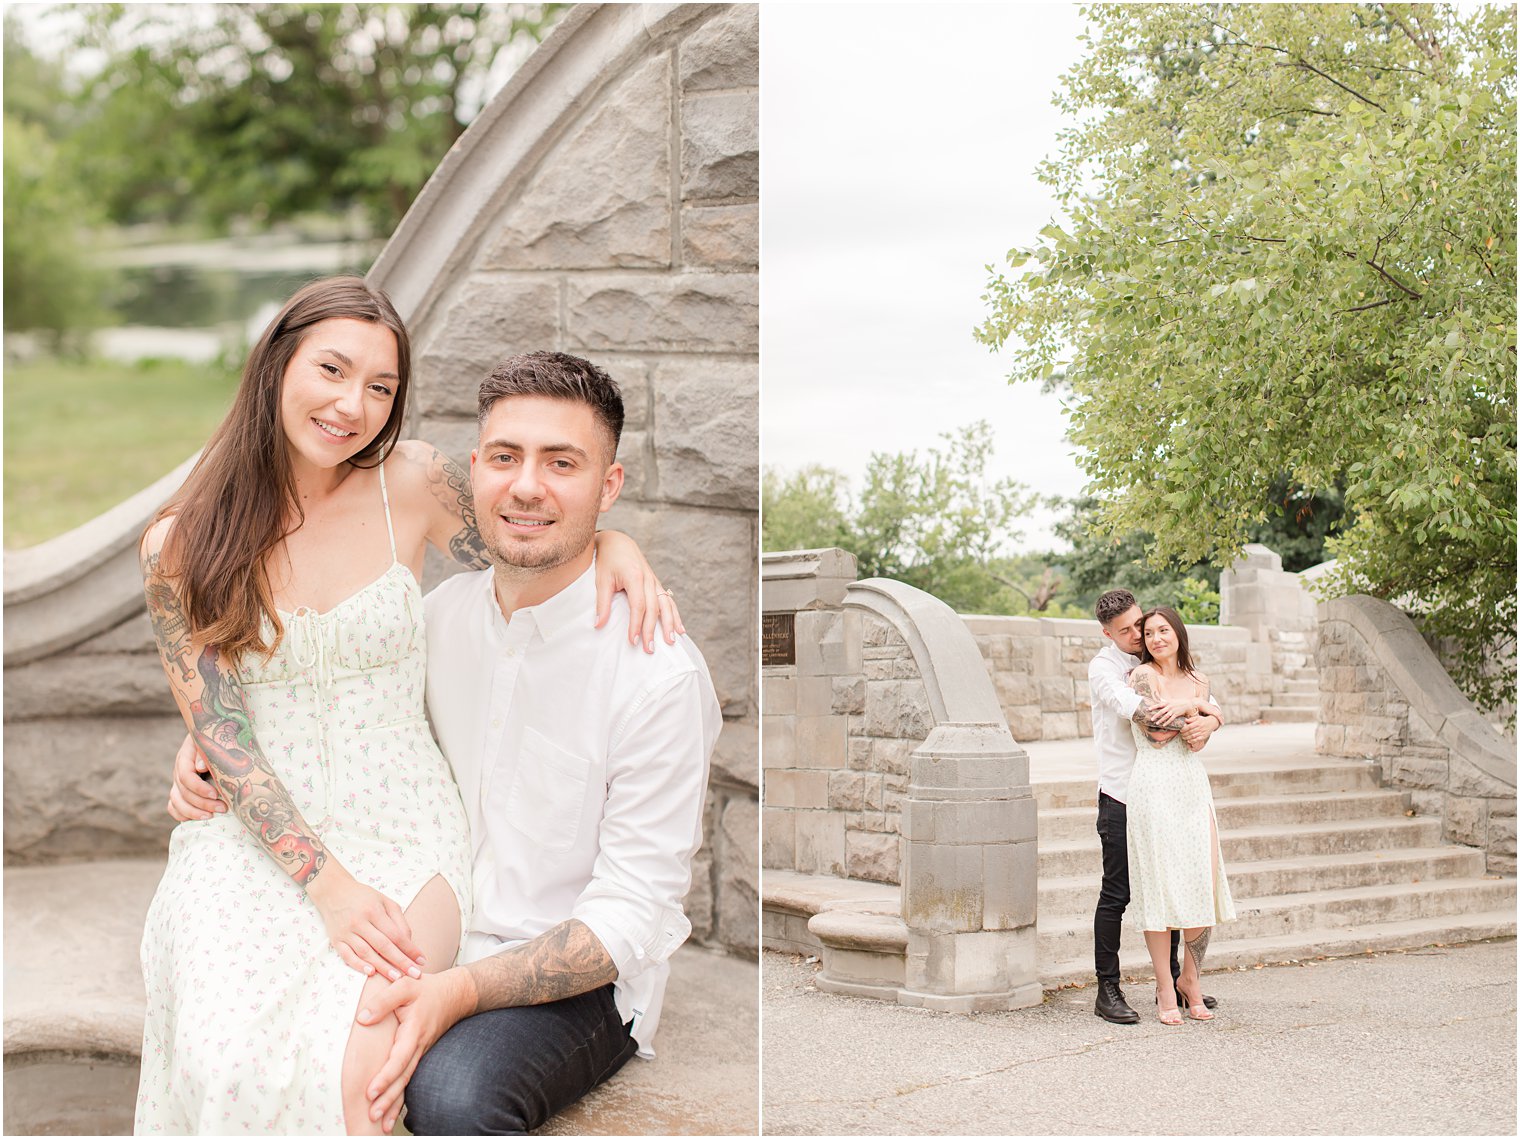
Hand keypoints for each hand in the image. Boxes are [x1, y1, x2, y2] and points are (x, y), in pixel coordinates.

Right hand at [167, 733, 225, 820]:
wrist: (212, 739)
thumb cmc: (216, 739)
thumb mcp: (212, 740)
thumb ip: (206, 753)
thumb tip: (200, 767)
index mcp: (185, 757)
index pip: (186, 776)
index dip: (199, 788)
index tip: (215, 794)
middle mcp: (178, 770)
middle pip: (183, 792)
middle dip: (202, 803)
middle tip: (222, 808)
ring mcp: (178, 782)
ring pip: (176, 801)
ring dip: (192, 812)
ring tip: (211, 816)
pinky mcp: (180, 790)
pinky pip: (173, 805)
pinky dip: (181, 814)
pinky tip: (196, 819)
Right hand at [306, 867, 426, 981]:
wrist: (333, 892)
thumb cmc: (364, 897)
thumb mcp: (385, 901)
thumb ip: (398, 920)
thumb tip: (409, 941)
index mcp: (374, 911)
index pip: (396, 934)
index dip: (410, 949)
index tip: (422, 960)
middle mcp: (360, 922)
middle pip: (383, 946)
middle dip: (400, 962)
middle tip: (414, 974)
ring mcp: (346, 932)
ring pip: (366, 953)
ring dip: (382, 967)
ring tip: (396, 978)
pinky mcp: (335, 940)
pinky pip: (347, 956)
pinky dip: (358, 965)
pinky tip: (370, 973)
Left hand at [356, 968, 476, 1131]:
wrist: (455, 994)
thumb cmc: (427, 989)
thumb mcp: (405, 986)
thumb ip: (383, 1001)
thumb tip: (362, 1018)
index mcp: (414, 1032)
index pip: (399, 1059)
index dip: (385, 1077)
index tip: (370, 1092)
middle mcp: (419, 1046)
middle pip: (403, 1078)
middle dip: (389, 1100)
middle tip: (373, 1117)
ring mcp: (421, 1052)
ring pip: (407, 1081)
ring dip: (395, 1103)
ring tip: (382, 1124)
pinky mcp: (420, 1053)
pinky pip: (409, 1076)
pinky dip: (401, 1095)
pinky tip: (392, 1111)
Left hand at [592, 530, 684, 651]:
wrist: (618, 542)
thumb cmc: (608, 561)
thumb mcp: (601, 580)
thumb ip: (602, 603)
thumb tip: (598, 625)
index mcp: (635, 577)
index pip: (638, 605)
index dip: (636, 624)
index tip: (633, 641)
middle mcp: (648, 579)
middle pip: (654, 608)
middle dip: (652, 630)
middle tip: (649, 649)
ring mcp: (655, 581)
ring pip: (666, 604)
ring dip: (669, 624)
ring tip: (671, 641)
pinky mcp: (656, 583)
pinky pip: (669, 600)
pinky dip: (675, 615)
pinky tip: (680, 629)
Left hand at [1146, 697, 1199, 728]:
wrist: (1186, 704)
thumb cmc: (1177, 702)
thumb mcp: (1170, 700)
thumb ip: (1164, 701)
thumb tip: (1159, 700)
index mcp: (1167, 703)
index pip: (1159, 705)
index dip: (1153, 707)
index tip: (1148, 709)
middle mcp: (1169, 707)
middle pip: (1161, 711)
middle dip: (1156, 715)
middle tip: (1151, 719)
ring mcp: (1173, 711)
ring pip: (1166, 716)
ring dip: (1161, 720)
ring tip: (1156, 723)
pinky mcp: (1176, 714)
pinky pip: (1171, 719)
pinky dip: (1167, 722)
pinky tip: (1164, 725)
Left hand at [1180, 712, 1217, 751]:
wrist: (1212, 723)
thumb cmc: (1203, 720)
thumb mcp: (1197, 718)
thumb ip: (1191, 719)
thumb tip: (1185, 720)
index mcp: (1198, 723)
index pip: (1189, 726)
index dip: (1184, 729)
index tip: (1181, 730)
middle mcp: (1200, 728)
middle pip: (1190, 732)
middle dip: (1184, 734)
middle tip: (1181, 734)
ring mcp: (1202, 733)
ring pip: (1193, 736)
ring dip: (1187, 738)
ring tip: (1183, 737)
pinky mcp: (1204, 737)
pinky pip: (1197, 740)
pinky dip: (1192, 741)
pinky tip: (1189, 741)